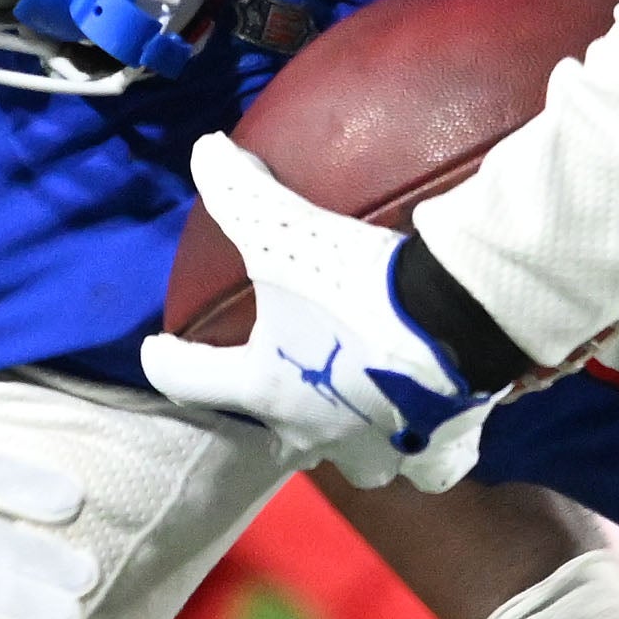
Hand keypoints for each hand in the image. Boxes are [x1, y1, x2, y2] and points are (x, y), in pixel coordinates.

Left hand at [137, 133, 497, 490]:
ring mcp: (376, 451)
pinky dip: (423, 452)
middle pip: (273, 434)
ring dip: (343, 438)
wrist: (460, 319)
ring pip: (350, 461)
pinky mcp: (436, 455)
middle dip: (270, 413)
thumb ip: (237, 193)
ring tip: (349, 408)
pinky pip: (425, 467)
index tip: (158, 348)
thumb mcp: (285, 231)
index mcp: (265, 387)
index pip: (188, 380)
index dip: (167, 361)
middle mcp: (313, 433)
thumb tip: (205, 151)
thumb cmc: (358, 285)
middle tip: (274, 377)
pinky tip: (425, 429)